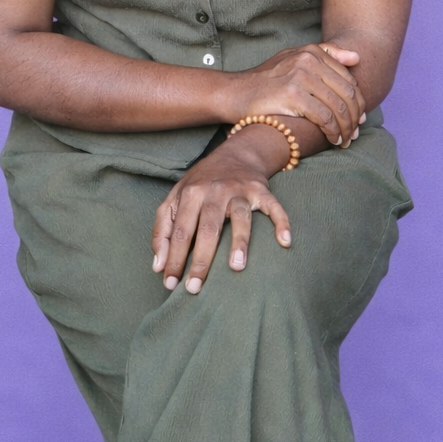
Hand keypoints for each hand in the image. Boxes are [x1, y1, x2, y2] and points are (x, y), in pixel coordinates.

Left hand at [151, 137, 291, 294]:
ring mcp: (239, 190)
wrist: (235, 153)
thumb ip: (162, 230)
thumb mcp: (175, 198)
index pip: (180, 231)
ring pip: (240, 217)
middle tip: (195, 288)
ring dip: (239, 241)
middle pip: (207, 228)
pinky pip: (273, 207)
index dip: (174, 258)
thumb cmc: (201, 183)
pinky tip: (284, 242)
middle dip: (200, 260)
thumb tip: (157, 266)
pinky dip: (281, 222)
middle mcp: (215, 191)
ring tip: (237, 267)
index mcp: (191, 194)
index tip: (170, 284)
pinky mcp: (261, 190)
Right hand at [227, 43, 365, 145]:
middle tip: (355, 134)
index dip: (358, 102)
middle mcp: (308, 60)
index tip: (358, 119)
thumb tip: (357, 57)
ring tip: (345, 140)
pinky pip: (324, 117)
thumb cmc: (266, 80)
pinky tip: (333, 139)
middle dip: (355, 117)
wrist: (236, 93)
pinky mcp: (293, 95)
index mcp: (312, 52)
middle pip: (347, 93)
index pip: (348, 79)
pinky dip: (333, 131)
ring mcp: (300, 77)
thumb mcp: (293, 59)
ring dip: (346, 128)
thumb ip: (325, 55)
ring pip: (338, 107)